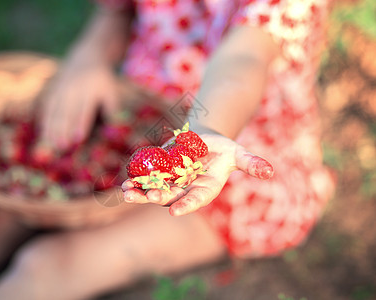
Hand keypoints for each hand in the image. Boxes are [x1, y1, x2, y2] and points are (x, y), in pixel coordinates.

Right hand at [40, 53, 119, 148]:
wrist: (86, 58)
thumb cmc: (102, 84)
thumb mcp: (111, 93)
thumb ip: (112, 111)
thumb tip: (113, 131)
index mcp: (90, 90)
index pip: (84, 111)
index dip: (81, 125)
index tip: (78, 139)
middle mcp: (72, 90)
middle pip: (67, 113)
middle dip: (63, 131)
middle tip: (61, 148)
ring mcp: (60, 90)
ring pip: (54, 112)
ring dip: (51, 129)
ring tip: (49, 146)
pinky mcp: (51, 91)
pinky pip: (46, 108)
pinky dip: (44, 122)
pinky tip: (42, 136)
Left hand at [121, 133, 272, 215]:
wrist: (206, 142)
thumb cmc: (224, 150)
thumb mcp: (238, 154)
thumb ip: (251, 164)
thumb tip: (271, 171)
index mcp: (204, 190)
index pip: (195, 200)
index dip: (186, 204)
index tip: (175, 210)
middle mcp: (186, 190)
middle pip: (170, 196)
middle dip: (156, 196)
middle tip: (144, 196)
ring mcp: (171, 183)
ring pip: (153, 191)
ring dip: (139, 192)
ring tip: (126, 191)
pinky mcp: (160, 173)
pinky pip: (146, 179)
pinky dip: (136, 180)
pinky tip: (125, 181)